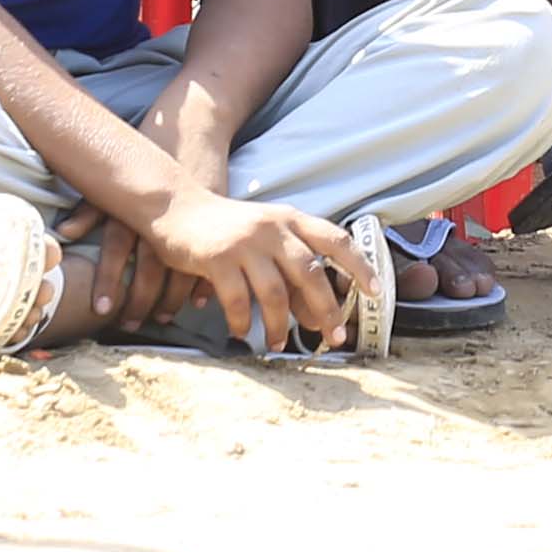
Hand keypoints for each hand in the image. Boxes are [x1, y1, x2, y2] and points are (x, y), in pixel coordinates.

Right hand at [124, 185, 366, 352]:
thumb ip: (292, 265)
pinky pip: (236, 299)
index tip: (375, 292)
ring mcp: (246, 242)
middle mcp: (273, 228)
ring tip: (280, 343)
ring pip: (275, 291)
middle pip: (311, 272)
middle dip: (326, 308)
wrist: (177, 207)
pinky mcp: (218, 257)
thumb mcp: (267, 234)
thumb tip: (316, 311)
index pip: (336, 240)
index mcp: (291, 219)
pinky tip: (242, 332)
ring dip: (280, 324)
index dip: (359, 266)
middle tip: (334, 336)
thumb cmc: (228, 227)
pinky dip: (241, 321)